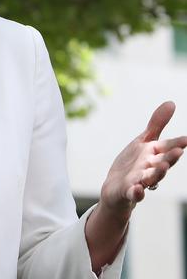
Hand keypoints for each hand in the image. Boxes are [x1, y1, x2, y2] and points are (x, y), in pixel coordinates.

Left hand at [100, 101, 186, 215]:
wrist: (116, 187)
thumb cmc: (134, 163)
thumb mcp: (144, 141)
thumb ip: (157, 124)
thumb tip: (171, 102)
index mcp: (155, 155)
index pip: (167, 148)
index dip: (176, 144)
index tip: (186, 140)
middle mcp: (151, 168)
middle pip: (162, 163)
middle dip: (170, 158)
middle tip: (178, 151)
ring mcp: (140, 181)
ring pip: (151, 178)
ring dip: (157, 173)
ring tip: (163, 166)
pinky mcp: (128, 191)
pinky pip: (133, 193)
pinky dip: (136, 192)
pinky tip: (138, 189)